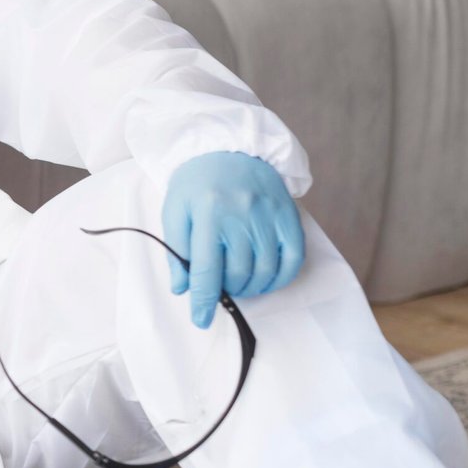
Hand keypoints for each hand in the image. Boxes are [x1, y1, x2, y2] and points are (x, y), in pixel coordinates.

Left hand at [162, 151, 305, 328]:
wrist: (228, 148)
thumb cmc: (196, 184)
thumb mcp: (174, 212)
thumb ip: (176, 251)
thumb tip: (182, 288)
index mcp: (208, 213)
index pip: (207, 269)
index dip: (204, 300)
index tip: (201, 320)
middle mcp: (241, 215)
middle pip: (238, 273)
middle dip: (226, 290)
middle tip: (218, 288)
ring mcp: (269, 215)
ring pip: (265, 270)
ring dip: (251, 288)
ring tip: (238, 284)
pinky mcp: (289, 216)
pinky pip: (292, 258)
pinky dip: (280, 277)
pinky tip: (265, 278)